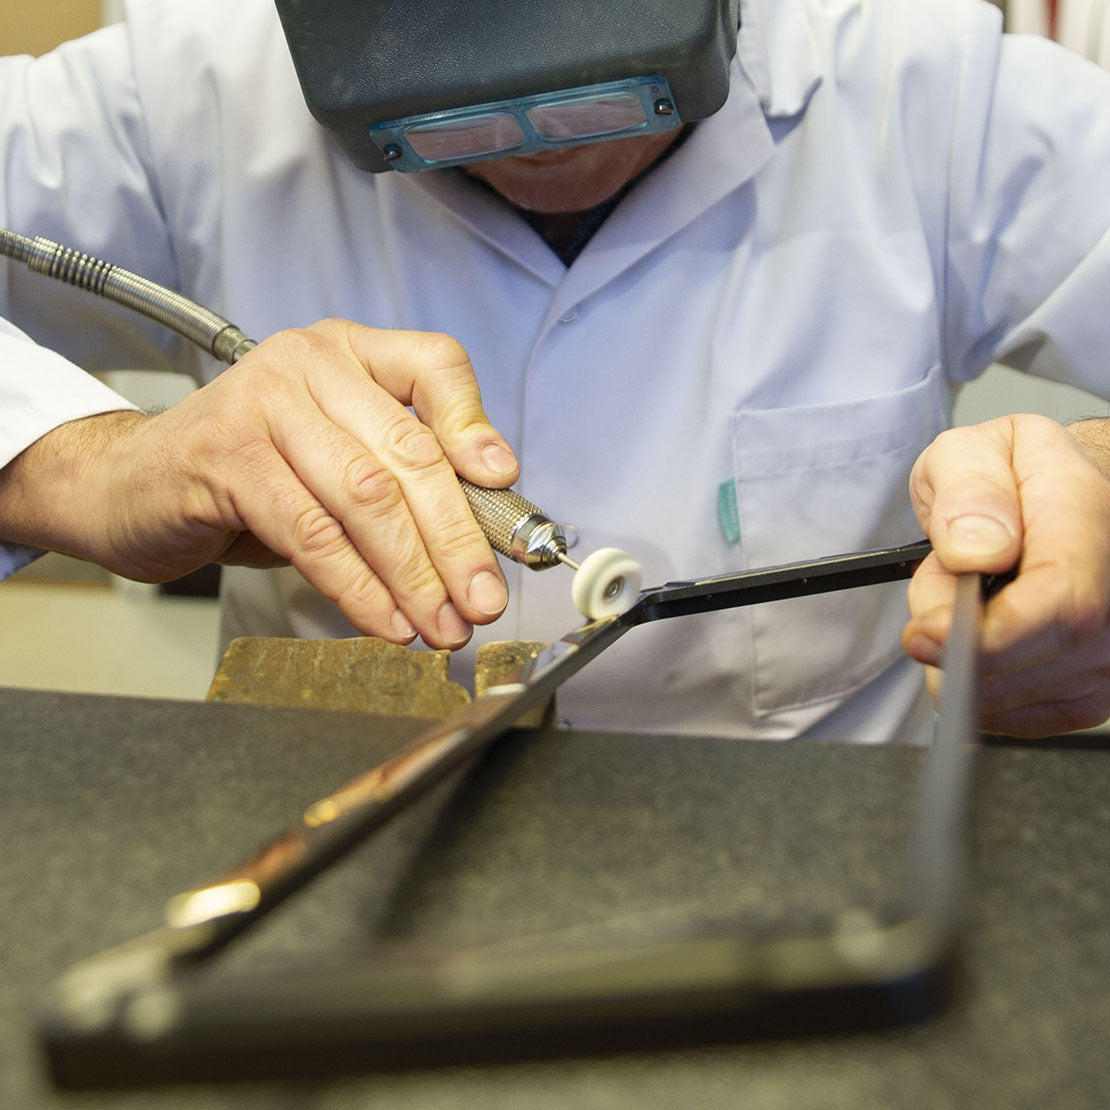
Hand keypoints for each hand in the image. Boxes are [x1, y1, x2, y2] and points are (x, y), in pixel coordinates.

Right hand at [0, 320, 517, 648]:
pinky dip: (358, 587)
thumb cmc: (250, 477)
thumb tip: (485, 538)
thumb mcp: (338, 462)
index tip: (505, 486)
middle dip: (457, 538)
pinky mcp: (226, 457)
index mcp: (350, 353)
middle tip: (483, 599)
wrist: (131, 485)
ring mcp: (262, 403)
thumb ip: (403, 480)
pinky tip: (385, 621)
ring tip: (441, 625)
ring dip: (414, 575)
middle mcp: (309, 363)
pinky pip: (311, 533)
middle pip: (408, 451)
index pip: (436, 366)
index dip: (476, 427)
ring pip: (365, 497)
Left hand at [903, 414, 1109, 736]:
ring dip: (963, 664)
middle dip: (958, 644)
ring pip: (1028, 693)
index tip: (925, 633)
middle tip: (931, 602)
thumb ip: (968, 488)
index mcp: (1092, 514)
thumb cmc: (1009, 475)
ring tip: (958, 607)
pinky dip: (980, 692)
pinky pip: (1028, 716)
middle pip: (1044, 658)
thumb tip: (976, 549)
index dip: (987, 634)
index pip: (1063, 602)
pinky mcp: (1095, 679)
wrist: (1043, 496)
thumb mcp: (968, 452)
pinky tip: (975, 646)